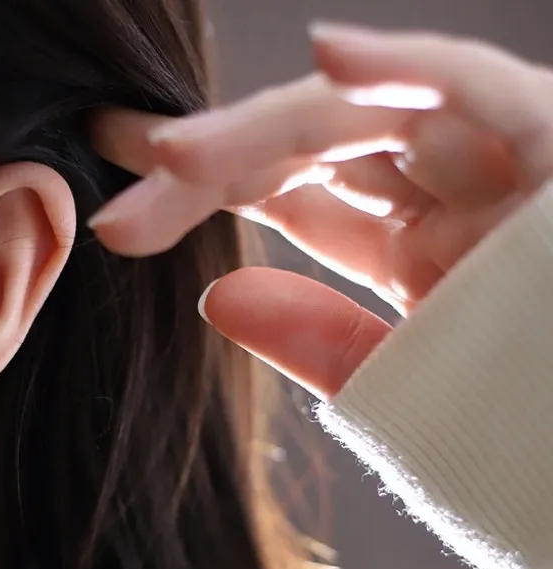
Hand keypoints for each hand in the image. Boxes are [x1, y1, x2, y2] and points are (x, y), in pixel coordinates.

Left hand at [89, 24, 552, 398]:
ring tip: (170, 150)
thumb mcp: (396, 387)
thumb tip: (219, 298)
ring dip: (269, 126)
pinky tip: (329, 58)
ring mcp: (500, 166)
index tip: (125, 211)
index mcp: (412, 245)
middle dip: (214, 157)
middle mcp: (448, 191)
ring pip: (369, 115)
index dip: (207, 190)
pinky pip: (485, 91)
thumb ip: (316, 335)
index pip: (294, 192)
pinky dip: (412, 70)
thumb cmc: (515, 441)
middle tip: (122, 163)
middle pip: (311, 146)